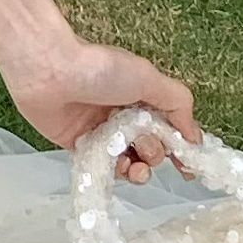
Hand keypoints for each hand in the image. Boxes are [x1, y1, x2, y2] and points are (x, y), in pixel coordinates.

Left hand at [0, 36, 197, 182]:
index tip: (188, 167)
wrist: (48, 73)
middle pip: (151, 148)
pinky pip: (103, 167)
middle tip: (146, 148)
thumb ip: (178, 105)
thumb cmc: (100, 69)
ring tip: (135, 167)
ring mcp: (102, 132)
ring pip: (129, 162)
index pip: (169, 128)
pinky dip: (114, 172)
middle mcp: (123, 115)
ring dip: (138, 170)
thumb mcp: (148, 79)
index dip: (180, 148)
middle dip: (155, 154)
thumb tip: (195, 137)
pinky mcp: (80, 146)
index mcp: (141, 96)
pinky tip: (117, 168)